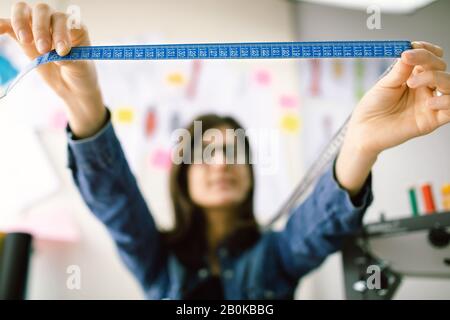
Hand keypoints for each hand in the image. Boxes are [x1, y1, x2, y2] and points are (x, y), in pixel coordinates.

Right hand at [0, 2, 105, 137]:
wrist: (74, 87)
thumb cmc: (81, 74)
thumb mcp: (81, 68)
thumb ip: (71, 59)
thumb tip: (57, 54)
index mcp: (74, 27)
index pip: (64, 19)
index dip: (61, 32)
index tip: (62, 51)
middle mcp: (56, 22)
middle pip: (42, 10)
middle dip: (40, 28)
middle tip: (43, 49)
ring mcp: (39, 28)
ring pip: (24, 11)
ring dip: (21, 23)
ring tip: (25, 41)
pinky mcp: (25, 38)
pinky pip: (9, 26)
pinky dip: (2, 24)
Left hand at [348, 41, 448, 155]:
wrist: (364, 130)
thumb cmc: (372, 108)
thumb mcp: (385, 85)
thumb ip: (401, 70)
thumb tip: (410, 50)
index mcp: (414, 76)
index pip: (431, 57)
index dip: (426, 50)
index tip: (412, 47)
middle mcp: (425, 88)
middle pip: (441, 67)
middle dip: (428, 61)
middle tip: (408, 63)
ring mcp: (430, 103)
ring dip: (438, 78)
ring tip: (413, 83)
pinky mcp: (432, 120)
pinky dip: (446, 101)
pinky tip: (429, 102)